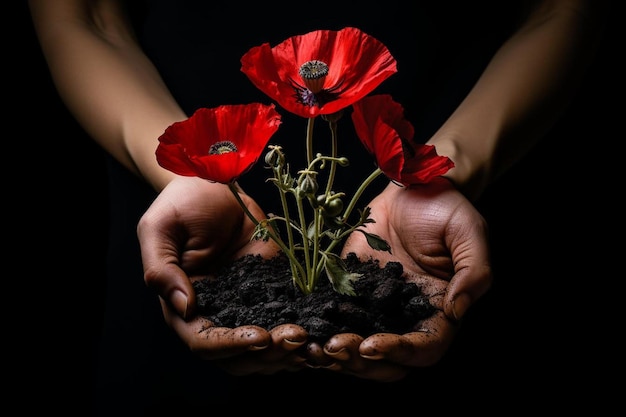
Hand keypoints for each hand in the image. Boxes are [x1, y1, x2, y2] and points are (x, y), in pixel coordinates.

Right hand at [137, 176, 308, 373]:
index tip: (260, 336)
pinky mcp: (270, 291)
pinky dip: (300, 333)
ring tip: (310, 342)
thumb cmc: (181, 204)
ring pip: (263, 349)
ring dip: (286, 352)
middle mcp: (215, 313)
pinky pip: (284, 320)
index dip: (231, 345)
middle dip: (267, 355)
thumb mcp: (159, 229)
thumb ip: (162, 270)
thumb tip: (185, 308)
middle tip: (295, 340)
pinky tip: (319, 333)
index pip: (203, 341)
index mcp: (183, 306)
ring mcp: (245, 305)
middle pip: (236, 356)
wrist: (215, 180)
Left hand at [306, 177, 491, 380]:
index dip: (399, 353)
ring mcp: (375, 305)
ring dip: (337, 354)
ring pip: (357, 346)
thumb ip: (473, 273)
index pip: (424, 349)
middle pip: (387, 360)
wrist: (412, 186)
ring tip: (314, 349)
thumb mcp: (470, 234)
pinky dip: (319, 327)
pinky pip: (333, 315)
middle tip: (335, 349)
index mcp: (438, 312)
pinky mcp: (349, 288)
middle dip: (360, 361)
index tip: (374, 345)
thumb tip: (454, 311)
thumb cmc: (447, 209)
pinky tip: (302, 328)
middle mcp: (405, 317)